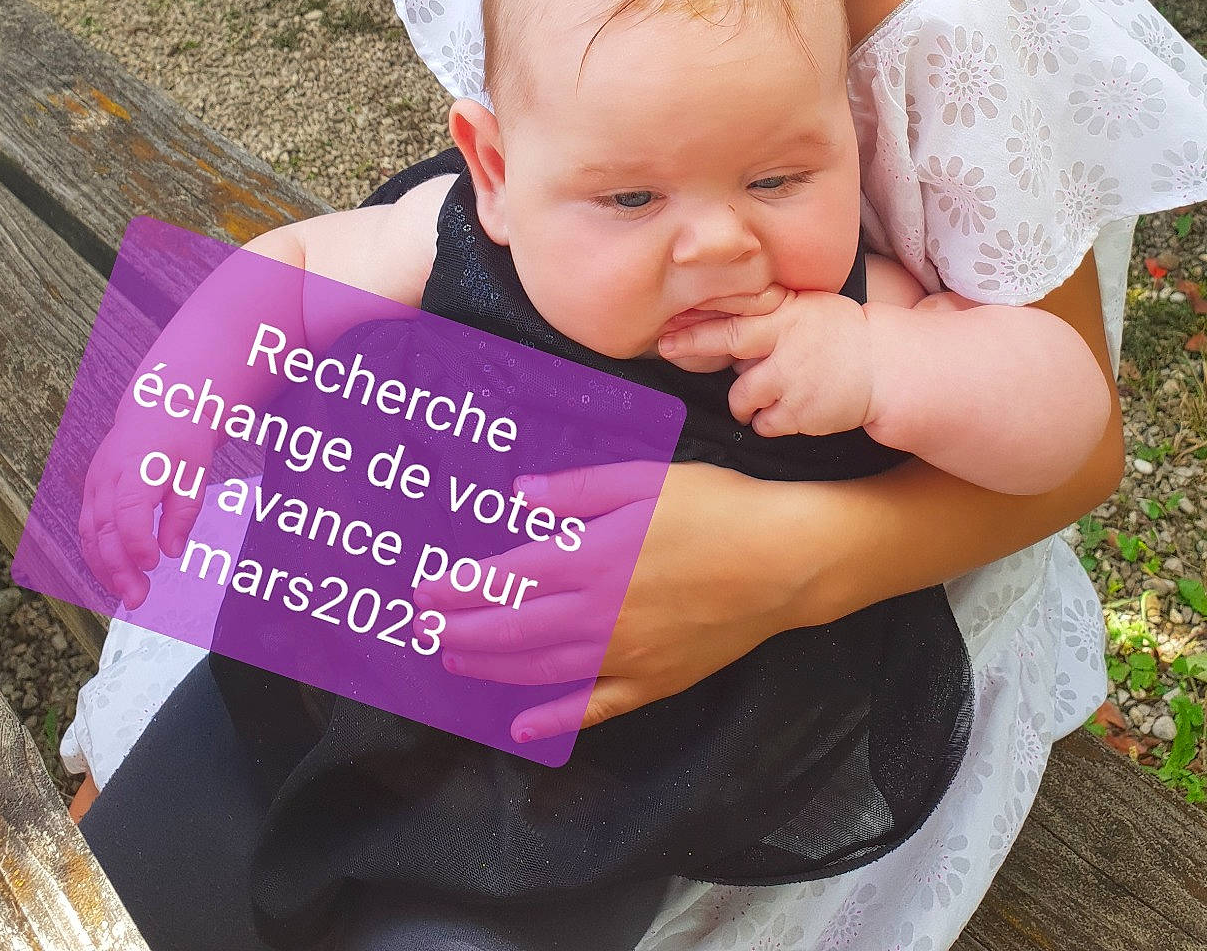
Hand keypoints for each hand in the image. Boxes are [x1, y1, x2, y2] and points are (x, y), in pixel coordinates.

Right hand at [78, 412, 214, 609]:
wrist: (158, 407)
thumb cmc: (182, 438)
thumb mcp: (196, 469)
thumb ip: (184, 511)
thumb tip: (171, 552)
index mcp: (137, 463)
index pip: (128, 508)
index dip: (136, 540)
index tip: (153, 564)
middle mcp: (108, 475)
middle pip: (105, 528)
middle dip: (119, 568)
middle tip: (139, 599)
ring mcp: (94, 484)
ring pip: (90, 534)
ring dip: (105, 570)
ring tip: (129, 597)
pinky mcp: (90, 493)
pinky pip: (87, 530)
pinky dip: (97, 557)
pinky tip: (115, 579)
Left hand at [414, 459, 805, 740]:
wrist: (786, 562)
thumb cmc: (719, 509)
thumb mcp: (645, 478)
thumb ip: (578, 489)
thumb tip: (519, 495)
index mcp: (591, 559)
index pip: (507, 579)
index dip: (460, 588)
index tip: (423, 590)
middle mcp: (599, 615)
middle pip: (513, 630)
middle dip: (460, 629)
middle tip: (420, 628)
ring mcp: (626, 656)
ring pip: (541, 670)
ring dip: (490, 668)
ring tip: (452, 661)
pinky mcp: (654, 681)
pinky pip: (595, 707)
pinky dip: (555, 719)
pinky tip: (523, 727)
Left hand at [659, 289, 875, 437]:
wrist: (886, 366)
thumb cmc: (842, 332)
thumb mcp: (809, 306)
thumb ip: (772, 310)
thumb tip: (724, 309)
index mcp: (787, 314)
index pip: (734, 315)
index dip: (697, 321)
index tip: (666, 323)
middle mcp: (786, 344)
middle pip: (727, 344)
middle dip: (691, 345)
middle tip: (666, 348)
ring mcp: (792, 381)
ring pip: (741, 396)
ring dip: (741, 400)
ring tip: (755, 397)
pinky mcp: (800, 414)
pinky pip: (764, 424)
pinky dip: (765, 421)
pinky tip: (780, 412)